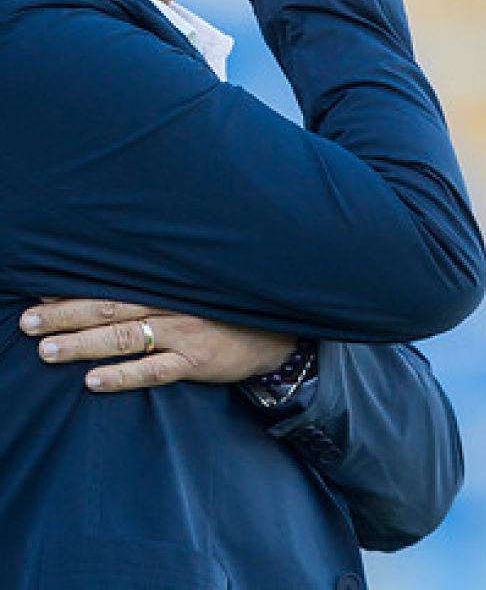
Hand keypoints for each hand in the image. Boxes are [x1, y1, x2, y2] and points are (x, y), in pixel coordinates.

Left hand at [19, 297, 297, 392]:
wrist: (280, 333)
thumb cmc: (233, 310)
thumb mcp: (201, 289)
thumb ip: (164, 288)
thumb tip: (114, 291)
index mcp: (173, 284)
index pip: (116, 282)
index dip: (77, 288)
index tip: (40, 291)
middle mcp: (176, 304)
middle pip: (111, 308)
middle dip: (66, 314)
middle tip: (27, 321)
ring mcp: (187, 333)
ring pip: (125, 337)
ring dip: (82, 344)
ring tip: (46, 350)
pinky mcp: (198, 361)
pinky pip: (154, 370)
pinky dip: (122, 375)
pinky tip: (92, 381)